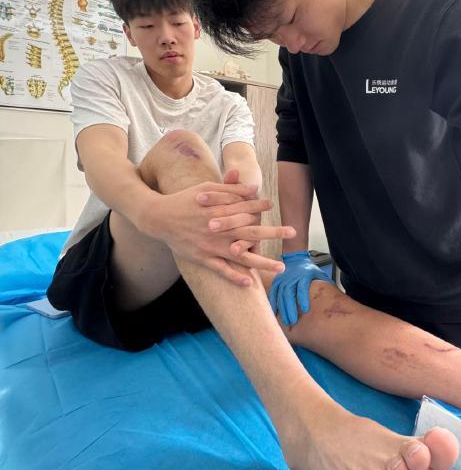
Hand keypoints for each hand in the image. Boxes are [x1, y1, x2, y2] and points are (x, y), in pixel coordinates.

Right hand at [141, 177, 292, 285]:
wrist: (159, 218)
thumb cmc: (184, 200)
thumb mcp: (206, 188)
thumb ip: (230, 189)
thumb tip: (252, 188)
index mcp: (221, 211)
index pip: (247, 209)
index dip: (260, 206)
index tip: (271, 204)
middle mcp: (220, 230)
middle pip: (252, 232)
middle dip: (274, 232)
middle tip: (293, 232)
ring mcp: (212, 246)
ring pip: (242, 256)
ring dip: (263, 262)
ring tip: (281, 267)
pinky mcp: (202, 258)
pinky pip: (222, 270)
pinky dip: (235, 276)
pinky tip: (250, 282)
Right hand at [268, 250, 334, 326]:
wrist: (296, 259)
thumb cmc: (310, 270)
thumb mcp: (319, 274)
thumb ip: (324, 284)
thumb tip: (334, 298)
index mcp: (304, 275)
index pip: (302, 287)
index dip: (303, 299)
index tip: (305, 310)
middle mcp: (291, 277)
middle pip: (289, 294)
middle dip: (291, 308)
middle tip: (293, 321)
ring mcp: (282, 279)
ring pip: (280, 295)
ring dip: (282, 309)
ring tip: (286, 322)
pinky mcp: (276, 282)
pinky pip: (273, 294)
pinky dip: (273, 304)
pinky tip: (274, 314)